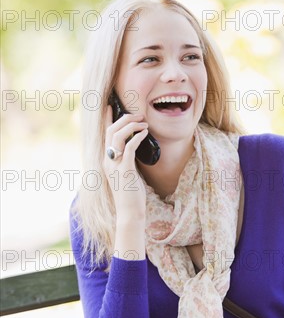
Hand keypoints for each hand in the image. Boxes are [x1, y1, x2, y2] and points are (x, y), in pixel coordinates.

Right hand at [103, 105, 147, 219]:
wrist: (129, 212)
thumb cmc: (130, 194)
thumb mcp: (126, 173)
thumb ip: (126, 160)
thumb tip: (134, 147)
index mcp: (107, 160)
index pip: (104, 135)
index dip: (107, 119)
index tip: (110, 106)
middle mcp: (108, 161)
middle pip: (110, 131)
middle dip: (124, 118)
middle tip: (139, 115)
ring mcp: (115, 165)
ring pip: (117, 136)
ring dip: (131, 125)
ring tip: (144, 123)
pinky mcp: (125, 170)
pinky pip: (129, 148)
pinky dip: (137, 137)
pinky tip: (145, 133)